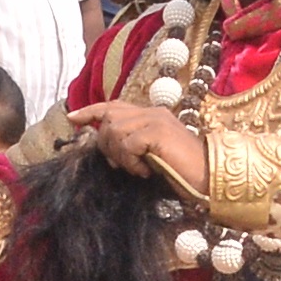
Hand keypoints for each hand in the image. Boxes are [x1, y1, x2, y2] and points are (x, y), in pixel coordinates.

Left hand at [74, 100, 209, 192]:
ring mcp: (156, 120)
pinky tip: (145, 170)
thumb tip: (104, 142)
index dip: (90, 111)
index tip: (72, 118)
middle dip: (106, 144)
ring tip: (137, 167)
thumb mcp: (150, 152)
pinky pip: (127, 144)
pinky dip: (131, 162)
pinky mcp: (157, 131)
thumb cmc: (181, 170)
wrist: (208, 175)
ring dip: (119, 156)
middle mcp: (153, 112)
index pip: (113, 105)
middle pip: (108, 119)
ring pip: (114, 131)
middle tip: (120, 164)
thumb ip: (131, 141)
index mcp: (152, 114)